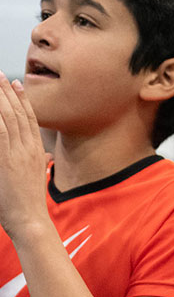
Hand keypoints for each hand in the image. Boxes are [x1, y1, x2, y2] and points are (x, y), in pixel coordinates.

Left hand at [0, 73, 48, 238]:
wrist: (30, 221)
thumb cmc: (29, 205)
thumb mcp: (39, 179)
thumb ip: (41, 165)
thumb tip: (46, 159)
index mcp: (36, 153)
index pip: (30, 120)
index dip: (23, 100)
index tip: (16, 84)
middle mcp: (28, 150)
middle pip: (18, 114)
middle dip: (8, 93)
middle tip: (0, 75)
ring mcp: (16, 154)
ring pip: (8, 119)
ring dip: (0, 99)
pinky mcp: (4, 161)